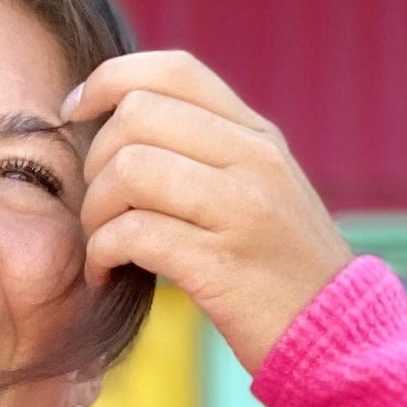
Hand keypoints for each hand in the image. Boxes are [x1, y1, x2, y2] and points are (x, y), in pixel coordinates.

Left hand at [62, 49, 353, 376]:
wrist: (332, 336)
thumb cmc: (279, 271)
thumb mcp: (260, 191)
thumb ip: (208, 153)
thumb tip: (125, 122)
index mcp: (257, 135)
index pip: (173, 71)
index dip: (109, 80)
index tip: (74, 113)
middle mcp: (253, 159)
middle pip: (138, 117)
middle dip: (95, 162)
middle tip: (97, 209)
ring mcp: (240, 209)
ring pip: (128, 170)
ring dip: (94, 212)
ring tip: (101, 245)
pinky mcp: (220, 264)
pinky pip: (132, 234)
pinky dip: (101, 254)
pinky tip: (105, 274)